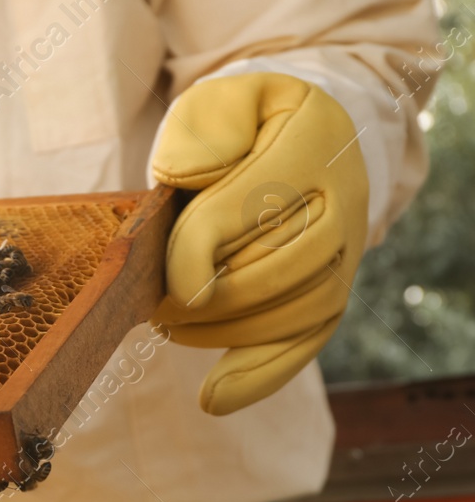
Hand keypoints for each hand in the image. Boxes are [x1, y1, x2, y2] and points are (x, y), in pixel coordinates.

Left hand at [150, 72, 366, 414]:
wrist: (302, 141)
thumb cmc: (243, 127)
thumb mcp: (216, 103)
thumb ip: (199, 131)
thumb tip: (186, 178)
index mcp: (309, 145)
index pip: (243, 211)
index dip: (190, 253)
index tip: (153, 280)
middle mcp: (345, 201)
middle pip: (269, 269)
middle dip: (200, 296)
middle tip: (152, 301)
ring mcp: (347, 253)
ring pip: (290, 311)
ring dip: (219, 331)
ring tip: (169, 325)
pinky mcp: (334, 292)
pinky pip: (306, 343)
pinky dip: (259, 376)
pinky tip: (213, 398)